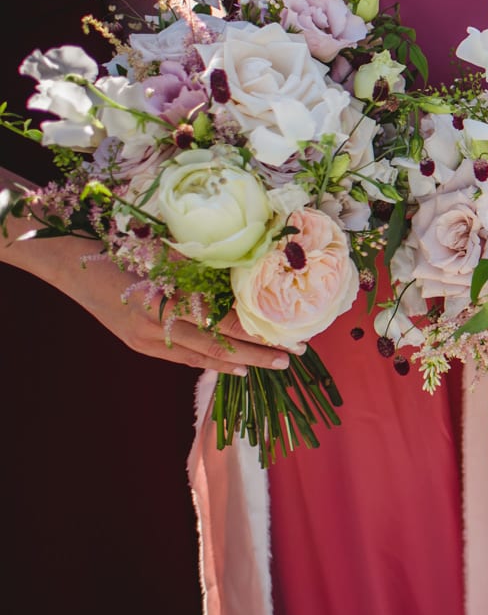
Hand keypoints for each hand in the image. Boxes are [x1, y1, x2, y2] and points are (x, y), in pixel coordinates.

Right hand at [7, 238, 287, 374]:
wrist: (69, 266)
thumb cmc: (117, 248)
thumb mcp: (158, 253)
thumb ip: (197, 267)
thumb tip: (242, 271)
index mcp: (161, 301)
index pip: (218, 322)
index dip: (254, 330)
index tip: (286, 334)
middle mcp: (153, 327)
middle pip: (215, 346)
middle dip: (256, 353)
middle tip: (292, 357)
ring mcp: (144, 340)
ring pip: (200, 356)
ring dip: (238, 361)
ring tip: (270, 364)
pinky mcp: (139, 344)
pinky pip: (182, 356)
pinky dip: (210, 360)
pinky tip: (233, 365)